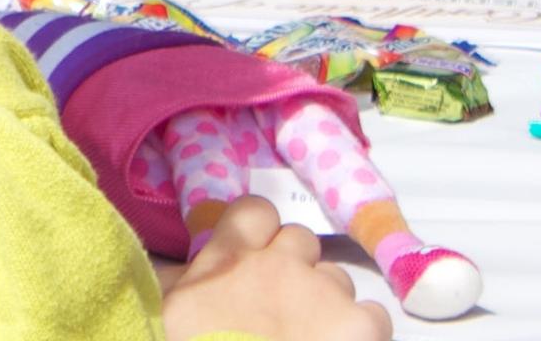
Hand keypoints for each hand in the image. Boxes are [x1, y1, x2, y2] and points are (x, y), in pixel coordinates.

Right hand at [160, 199, 384, 340]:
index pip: (257, 211)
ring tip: (313, 336)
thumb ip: (176, 281)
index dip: (262, 232)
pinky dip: (362, 332)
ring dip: (328, 302)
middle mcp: (279, 263)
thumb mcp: (166, 311)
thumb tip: (181, 271)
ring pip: (338, 278)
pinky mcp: (358, 325)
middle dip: (297, 267)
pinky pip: (374, 314)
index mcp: (230, 257)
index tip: (257, 255)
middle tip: (285, 306)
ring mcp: (323, 292)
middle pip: (303, 240)